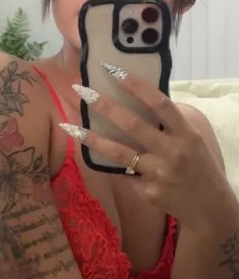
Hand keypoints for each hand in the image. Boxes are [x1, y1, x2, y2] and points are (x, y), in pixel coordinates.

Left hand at [61, 63, 227, 229]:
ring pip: (120, 152)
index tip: (115, 71)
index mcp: (186, 133)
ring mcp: (159, 173)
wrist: (209, 206)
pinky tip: (93, 156)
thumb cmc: (197, 165)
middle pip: (134, 125)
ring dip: (92, 138)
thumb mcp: (193, 139)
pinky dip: (109, 163)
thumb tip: (138, 99)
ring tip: (70, 127)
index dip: (137, 86)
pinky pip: (123, 173)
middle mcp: (173, 152)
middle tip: (84, 91)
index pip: (160, 104)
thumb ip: (170, 122)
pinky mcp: (148, 192)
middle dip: (106, 106)